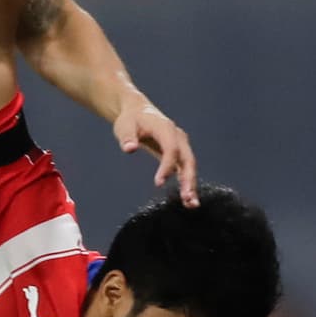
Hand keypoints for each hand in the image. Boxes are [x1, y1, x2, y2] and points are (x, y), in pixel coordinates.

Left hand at [113, 93, 198, 207]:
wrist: (138, 112)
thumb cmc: (130, 120)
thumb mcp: (124, 126)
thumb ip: (127, 137)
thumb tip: (129, 148)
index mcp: (165, 128)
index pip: (171, 149)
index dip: (167, 166)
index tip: (158, 183)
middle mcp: (178, 137)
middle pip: (187, 159)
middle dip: (188, 179)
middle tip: (186, 198)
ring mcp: (180, 145)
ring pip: (189, 166)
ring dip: (191, 184)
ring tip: (191, 204)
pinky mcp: (178, 154)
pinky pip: (185, 169)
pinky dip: (187, 183)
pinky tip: (187, 200)